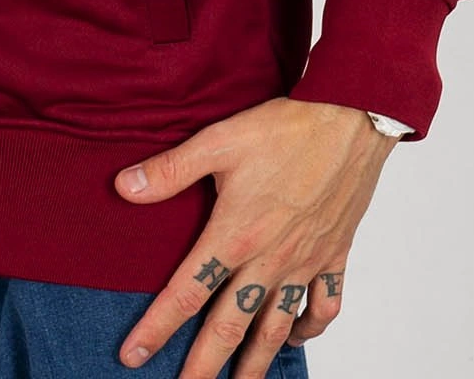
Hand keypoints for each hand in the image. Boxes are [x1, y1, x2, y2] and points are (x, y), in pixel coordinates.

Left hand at [112, 96, 396, 375]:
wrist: (350, 120)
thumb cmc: (285, 128)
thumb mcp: (217, 141)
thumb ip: (169, 170)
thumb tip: (123, 188)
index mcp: (235, 234)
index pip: (186, 293)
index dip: (156, 328)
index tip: (132, 356)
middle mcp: (269, 259)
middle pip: (230, 326)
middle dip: (203, 366)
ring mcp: (304, 262)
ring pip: (276, 327)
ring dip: (256, 361)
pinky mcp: (334, 255)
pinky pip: (324, 305)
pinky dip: (311, 328)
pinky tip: (297, 337)